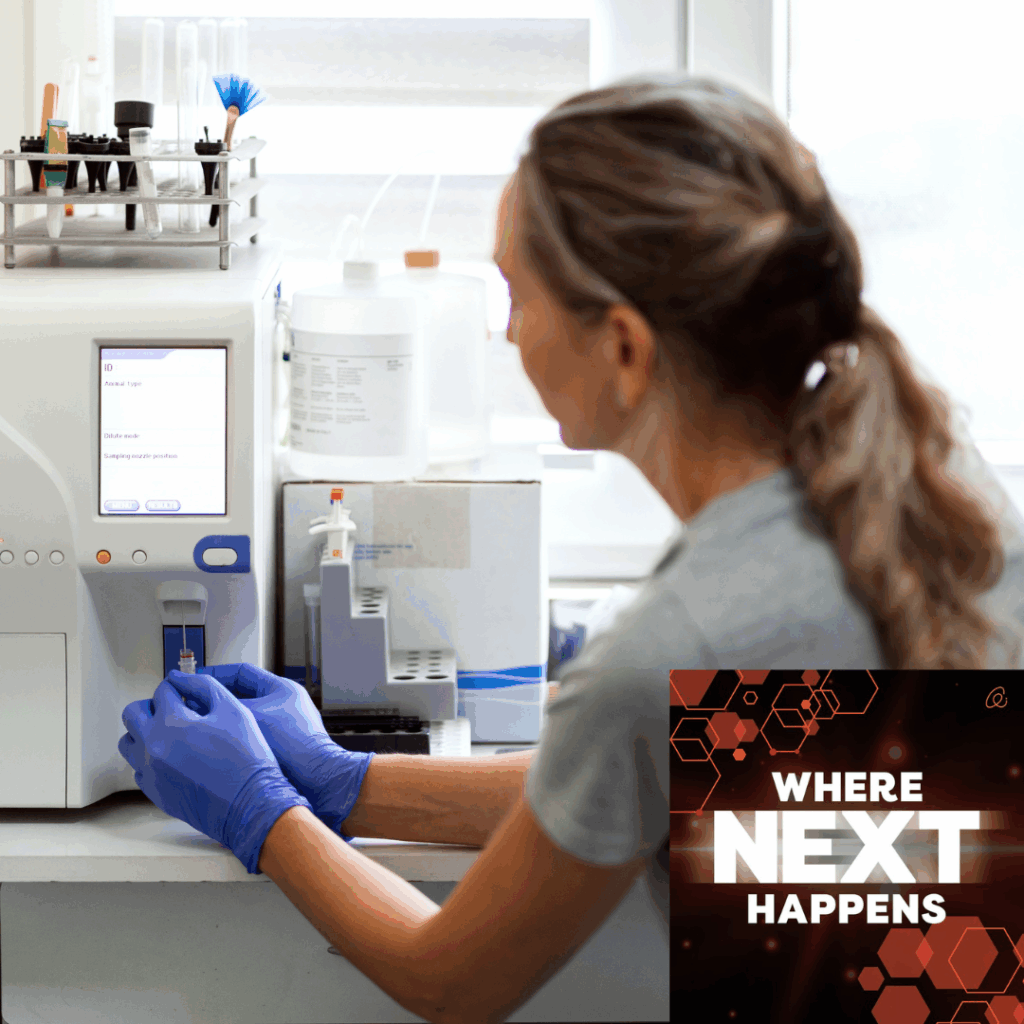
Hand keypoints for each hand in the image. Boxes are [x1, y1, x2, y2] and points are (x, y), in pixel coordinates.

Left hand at [118, 671, 311, 872]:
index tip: (187, 692)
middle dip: (153, 705)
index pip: (162, 691)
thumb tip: (180, 678)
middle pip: (133, 714)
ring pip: (129, 742)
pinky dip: (150, 758)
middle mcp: (154, 747)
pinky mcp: (156, 792)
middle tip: (173, 709)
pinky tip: (174, 757)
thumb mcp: (234, 711)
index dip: (178, 687)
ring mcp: (152, 772)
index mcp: (172, 723)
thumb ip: (205, 687)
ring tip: (169, 732)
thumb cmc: (247, 759)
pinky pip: (139, 768)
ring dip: (144, 731)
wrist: (251, 804)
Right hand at [201, 664, 372, 836]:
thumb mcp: (252, 717)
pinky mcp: (283, 748)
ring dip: (226, 722)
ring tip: (203, 726)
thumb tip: (202, 701)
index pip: (241, 672)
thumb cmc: (295, 745)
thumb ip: (226, 705)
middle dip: (217, 700)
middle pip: (243, 695)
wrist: (319, 779)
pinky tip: (221, 748)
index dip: (215, 675)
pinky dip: (236, 740)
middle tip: (193, 704)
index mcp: (281, 689)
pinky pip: (253, 738)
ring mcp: (285, 727)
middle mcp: (285, 705)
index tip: (195, 680)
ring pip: (246, 719)